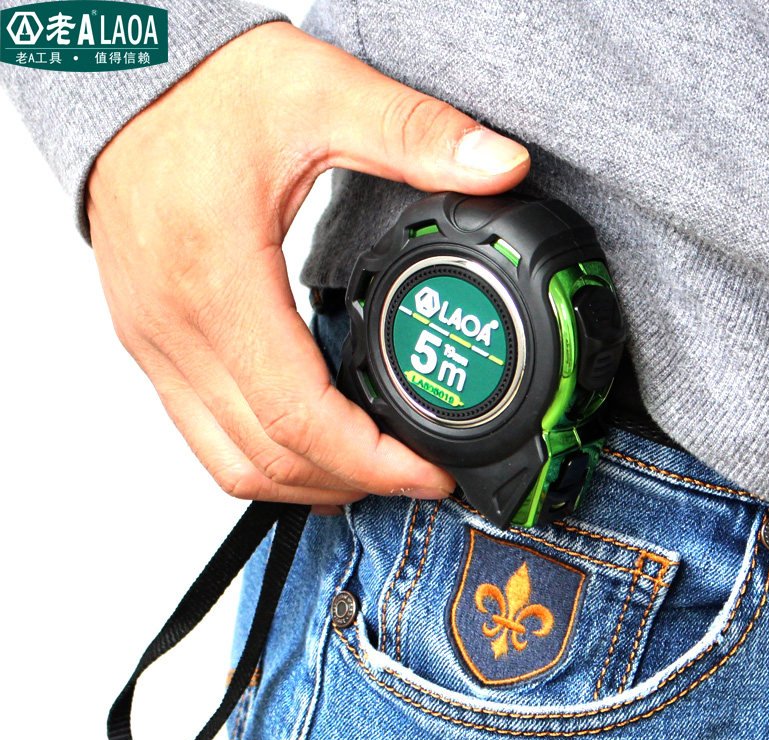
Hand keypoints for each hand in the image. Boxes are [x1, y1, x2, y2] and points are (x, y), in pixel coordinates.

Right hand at [86, 22, 529, 508]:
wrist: (122, 82)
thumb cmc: (204, 93)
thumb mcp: (320, 94)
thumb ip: (414, 134)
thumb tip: (500, 166)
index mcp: (219, 278)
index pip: (299, 416)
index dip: (372, 461)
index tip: (428, 472)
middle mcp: (176, 328)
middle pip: (269, 456)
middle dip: (350, 481)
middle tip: (413, 475)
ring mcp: (156, 345)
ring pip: (230, 463)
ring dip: (305, 483)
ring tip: (368, 472)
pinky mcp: (151, 346)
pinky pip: (202, 436)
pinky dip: (261, 458)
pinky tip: (307, 445)